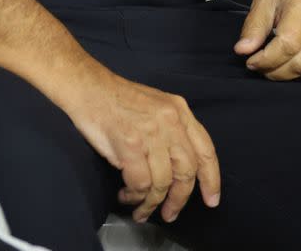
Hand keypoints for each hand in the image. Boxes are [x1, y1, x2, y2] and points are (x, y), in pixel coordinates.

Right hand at [64, 63, 219, 224]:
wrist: (89, 88)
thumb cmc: (118, 100)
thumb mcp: (157, 106)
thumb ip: (173, 132)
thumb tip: (180, 171)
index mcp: (179, 109)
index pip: (205, 150)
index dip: (211, 179)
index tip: (211, 200)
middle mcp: (170, 120)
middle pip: (186, 172)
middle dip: (179, 199)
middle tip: (169, 213)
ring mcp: (151, 132)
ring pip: (162, 183)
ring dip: (150, 202)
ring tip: (139, 207)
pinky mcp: (131, 144)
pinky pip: (141, 184)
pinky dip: (134, 195)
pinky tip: (126, 194)